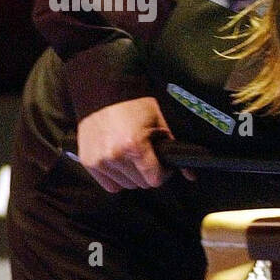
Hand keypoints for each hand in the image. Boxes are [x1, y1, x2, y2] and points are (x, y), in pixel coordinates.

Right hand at [74, 97, 193, 191]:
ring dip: (132, 176)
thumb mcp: (160, 124)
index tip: (163, 165)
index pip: (154, 180)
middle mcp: (115, 156)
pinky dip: (117, 178)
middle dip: (148, 173)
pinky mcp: (88, 162)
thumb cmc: (136, 106)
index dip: (163, 173)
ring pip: (125, 185)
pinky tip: (120, 163)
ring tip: (133, 158)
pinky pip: (109, 185)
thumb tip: (191, 176)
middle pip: (141, 184)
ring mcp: (99, 160)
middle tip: (148, 158)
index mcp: (134, 146)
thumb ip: (175, 150)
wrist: (102, 93)